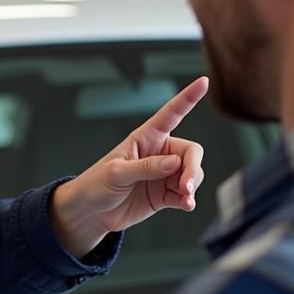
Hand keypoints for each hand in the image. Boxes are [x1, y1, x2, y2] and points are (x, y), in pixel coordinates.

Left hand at [50, 76, 207, 257]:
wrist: (89, 212)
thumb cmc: (96, 185)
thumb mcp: (116, 172)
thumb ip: (146, 167)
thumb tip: (175, 163)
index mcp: (145, 138)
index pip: (171, 114)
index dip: (188, 98)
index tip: (203, 81)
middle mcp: (158, 154)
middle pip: (190, 153)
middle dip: (193, 168)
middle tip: (186, 185)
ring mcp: (163, 175)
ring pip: (192, 174)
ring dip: (192, 185)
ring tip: (184, 198)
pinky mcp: (164, 195)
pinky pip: (184, 195)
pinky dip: (188, 200)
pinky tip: (186, 205)